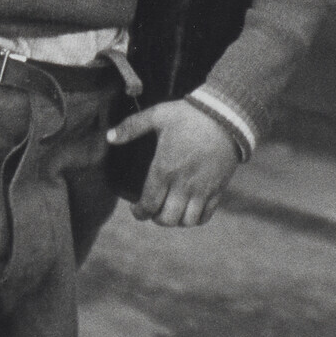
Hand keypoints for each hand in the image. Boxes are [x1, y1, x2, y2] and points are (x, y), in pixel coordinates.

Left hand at [106, 98, 241, 226]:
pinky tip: (190, 210)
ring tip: (172, 211)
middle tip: (154, 210)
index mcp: (164, 169)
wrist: (226, 115)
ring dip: (177, 220)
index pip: (148, 204)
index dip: (139, 212)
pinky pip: (206, 216)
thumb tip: (109, 137)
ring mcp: (202, 189)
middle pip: (167, 219)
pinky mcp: (218, 189)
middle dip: (157, 218)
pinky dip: (196, 218)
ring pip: (187, 221)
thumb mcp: (157, 115)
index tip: (136, 209)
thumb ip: (131, 126)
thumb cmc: (189, 115)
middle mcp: (183, 185)